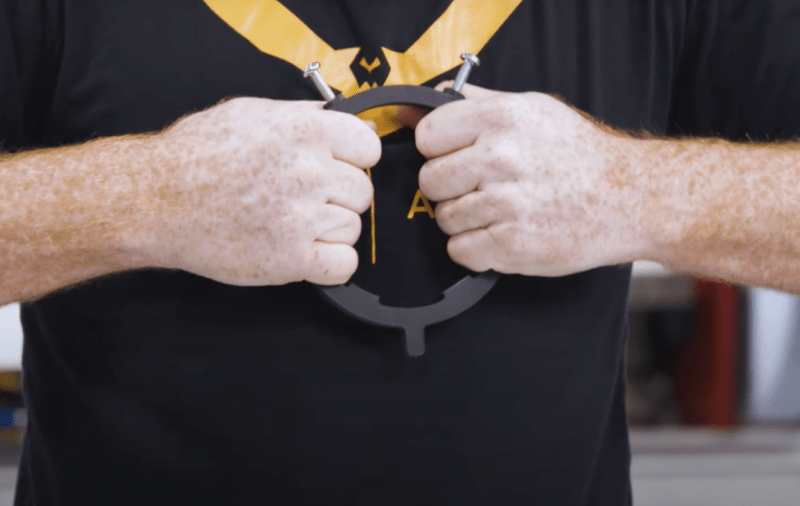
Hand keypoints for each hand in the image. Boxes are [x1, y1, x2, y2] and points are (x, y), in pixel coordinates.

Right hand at [151, 97, 379, 285]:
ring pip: (352, 227)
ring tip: (290, 223)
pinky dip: (329, 263)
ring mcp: (302, 217)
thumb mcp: (253, 112)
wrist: (154, 201)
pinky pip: (344, 265)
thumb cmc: (197, 155)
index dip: (354, 159)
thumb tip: (357, 120)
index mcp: (305, 130)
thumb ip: (309, 116)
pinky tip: (304, 251)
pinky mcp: (292, 259)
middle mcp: (309, 172)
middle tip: (301, 198)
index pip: (369, 147)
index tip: (336, 167)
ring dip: (328, 230)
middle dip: (337, 196)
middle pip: (362, 191)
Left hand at [408, 83, 645, 276]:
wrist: (628, 198)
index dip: (438, 150)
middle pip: (430, 181)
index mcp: (500, 118)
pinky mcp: (513, 244)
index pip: (427, 136)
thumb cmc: (577, 154)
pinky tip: (501, 233)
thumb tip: (410, 109)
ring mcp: (506, 203)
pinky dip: (476, 249)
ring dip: (466, 220)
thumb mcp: (530, 109)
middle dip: (450, 188)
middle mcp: (500, 158)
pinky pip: (460, 251)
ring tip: (500, 211)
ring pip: (445, 219)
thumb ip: (470, 104)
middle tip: (480, 188)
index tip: (456, 156)